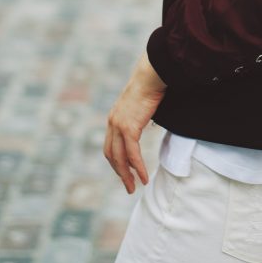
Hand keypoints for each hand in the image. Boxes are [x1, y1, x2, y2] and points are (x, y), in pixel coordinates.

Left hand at [104, 52, 166, 192]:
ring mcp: (119, 126)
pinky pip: (132, 154)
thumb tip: (148, 119)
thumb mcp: (140, 103)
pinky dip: (138, 167)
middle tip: (129, 186)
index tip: (125, 171)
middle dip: (120, 172)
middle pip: (111, 155)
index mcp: (114, 117)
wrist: (150, 75)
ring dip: (127, 175)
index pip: (110, 146)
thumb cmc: (150, 85)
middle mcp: (113, 123)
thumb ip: (140, 114)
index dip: (116, 161)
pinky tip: (144, 176)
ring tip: (135, 187)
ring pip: (120, 158)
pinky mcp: (129, 128)